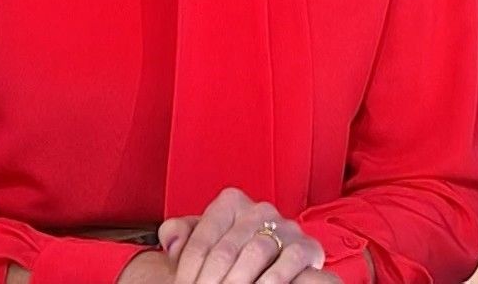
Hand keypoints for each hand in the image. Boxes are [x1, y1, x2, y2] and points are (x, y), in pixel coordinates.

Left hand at [155, 187, 341, 283]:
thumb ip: (181, 234)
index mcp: (230, 203)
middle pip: (225, 250)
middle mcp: (259, 209)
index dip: (188, 271)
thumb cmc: (232, 253)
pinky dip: (272, 279)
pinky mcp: (306, 246)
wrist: (268, 265)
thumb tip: (170, 242)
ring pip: (255, 253)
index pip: (201, 239)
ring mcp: (285, 226)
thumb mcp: (204, 240)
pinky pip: (289, 261)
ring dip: (237, 281)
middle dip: (210, 280)